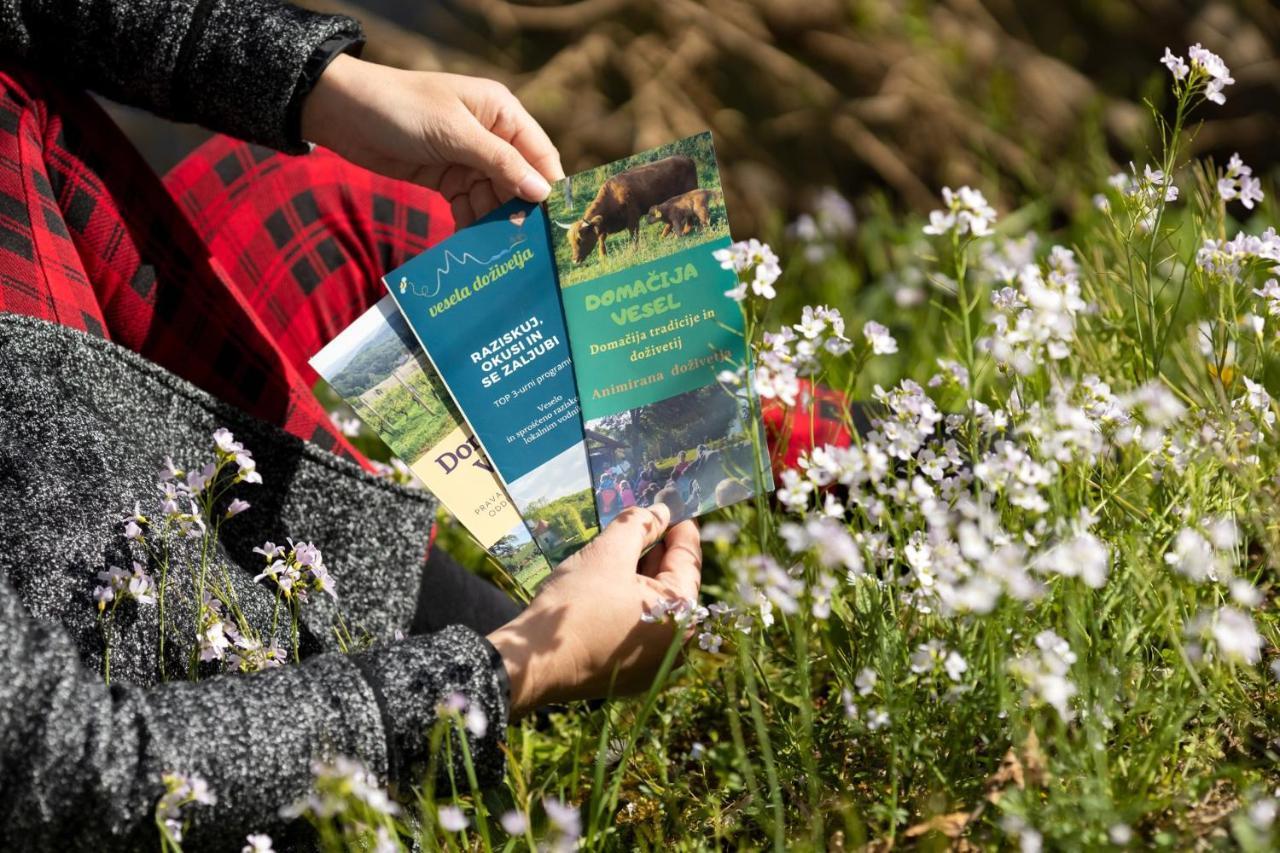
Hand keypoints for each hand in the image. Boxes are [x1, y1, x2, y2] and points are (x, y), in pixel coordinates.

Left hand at [302, 55, 563, 225]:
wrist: (341, 112)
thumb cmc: (401, 108)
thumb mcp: (454, 134)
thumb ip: (499, 163)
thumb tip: (542, 192)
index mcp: (502, 112)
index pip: (539, 154)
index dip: (549, 189)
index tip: (556, 225)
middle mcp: (491, 135)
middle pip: (518, 182)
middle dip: (519, 213)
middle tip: (525, 249)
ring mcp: (468, 158)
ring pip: (493, 198)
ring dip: (494, 223)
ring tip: (497, 253)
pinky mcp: (446, 177)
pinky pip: (469, 205)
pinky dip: (470, 224)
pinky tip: (472, 246)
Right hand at [487, 505, 702, 717]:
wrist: (535, 665)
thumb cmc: (576, 605)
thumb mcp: (608, 553)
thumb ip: (638, 525)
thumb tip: (661, 512)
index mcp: (682, 614)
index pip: (688, 559)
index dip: (679, 528)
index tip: (673, 506)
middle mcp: (676, 643)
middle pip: (670, 583)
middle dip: (655, 550)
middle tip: (641, 522)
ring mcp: (654, 663)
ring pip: (652, 605)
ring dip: (638, 576)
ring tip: (618, 550)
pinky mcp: (630, 673)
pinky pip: (636, 627)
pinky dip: (627, 603)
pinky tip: (606, 584)